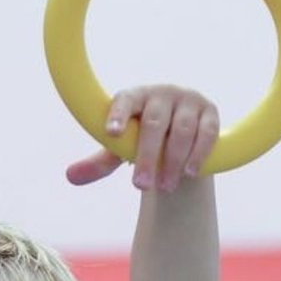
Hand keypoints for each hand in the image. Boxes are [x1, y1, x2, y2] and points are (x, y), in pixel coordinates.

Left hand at [66, 86, 219, 191]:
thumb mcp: (120, 151)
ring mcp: (189, 101)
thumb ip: (100, 162)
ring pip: (183, 130)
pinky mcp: (211, 112)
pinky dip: (199, 153)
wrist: (179, 137)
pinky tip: (191, 173)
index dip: (118, 114)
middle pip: (154, 123)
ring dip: (174, 160)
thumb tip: (69, 177)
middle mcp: (162, 94)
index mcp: (135, 97)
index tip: (111, 133)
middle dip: (148, 156)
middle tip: (141, 186)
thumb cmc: (141, 140)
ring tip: (165, 187)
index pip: (125, 100)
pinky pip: (207, 132)